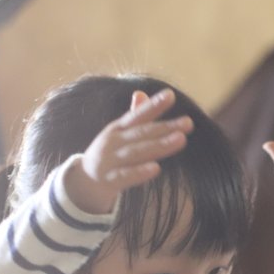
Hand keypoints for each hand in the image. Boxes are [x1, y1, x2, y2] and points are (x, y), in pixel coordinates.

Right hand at [64, 88, 193, 214]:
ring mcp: (110, 160)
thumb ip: (134, 116)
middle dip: (165, 127)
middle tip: (188, 122)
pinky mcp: (110, 180)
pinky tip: (156, 168)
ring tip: (180, 139)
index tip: (171, 95)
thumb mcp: (119, 133)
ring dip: (159, 145)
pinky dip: (139, 172)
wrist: (85, 181)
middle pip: (142, 133)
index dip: (153, 105)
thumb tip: (141, 92)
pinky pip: (126, 176)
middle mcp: (113, 141)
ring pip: (137, 152)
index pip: (137, 115)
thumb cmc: (110, 152)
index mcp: (117, 128)